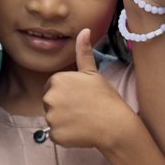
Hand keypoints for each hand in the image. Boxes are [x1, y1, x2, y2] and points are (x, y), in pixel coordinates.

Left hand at [42, 31, 137, 154]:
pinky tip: (79, 131)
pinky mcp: (54, 134)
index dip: (66, 93)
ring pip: (52, 118)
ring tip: (82, 119)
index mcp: (56, 80)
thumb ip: (83, 52)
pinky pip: (55, 134)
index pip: (52, 87)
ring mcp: (51, 117)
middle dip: (62, 106)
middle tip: (81, 109)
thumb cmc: (105, 97)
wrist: (114, 125)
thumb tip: (84, 30)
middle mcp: (49, 97)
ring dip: (63, 121)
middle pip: (50, 102)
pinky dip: (65, 135)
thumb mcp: (93, 73)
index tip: (80, 97)